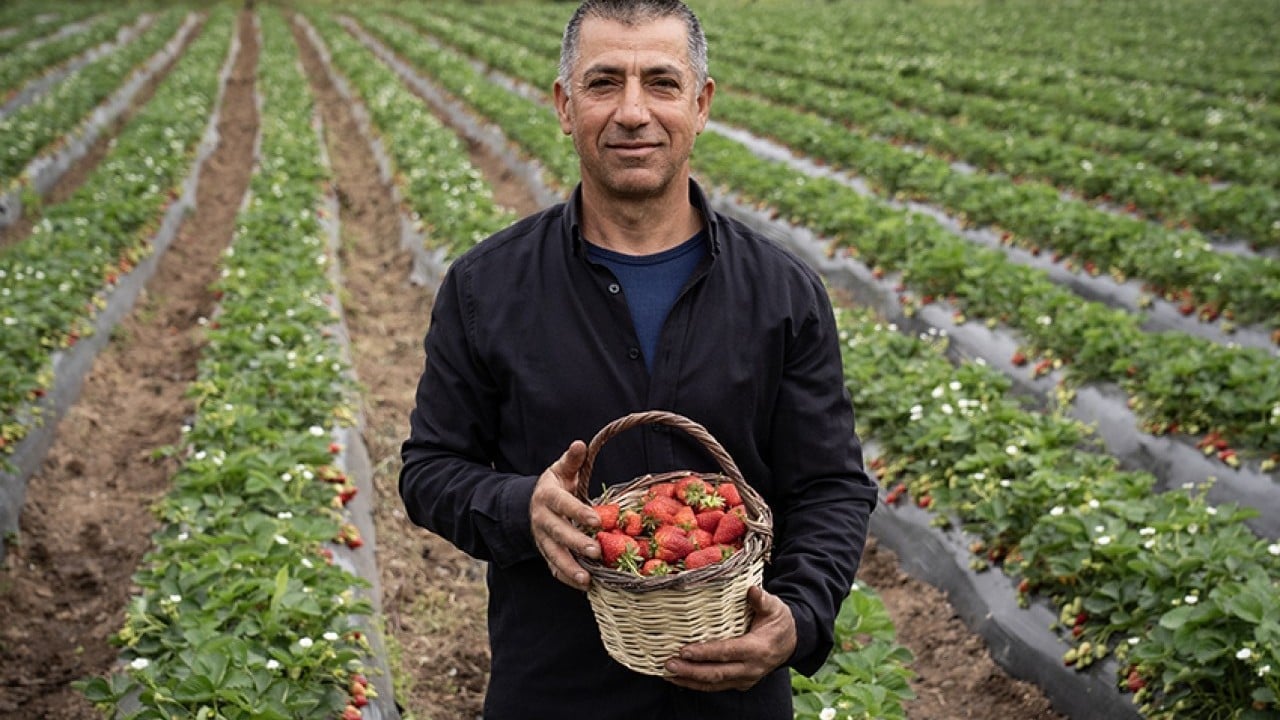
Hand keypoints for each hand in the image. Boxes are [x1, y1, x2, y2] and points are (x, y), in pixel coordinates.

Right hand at [530, 440, 600, 590]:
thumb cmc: (554, 486)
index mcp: (547, 497)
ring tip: (587, 579)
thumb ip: (572, 460)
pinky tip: (584, 585)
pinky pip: (554, 568)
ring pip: (553, 555)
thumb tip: (580, 443)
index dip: (579, 512)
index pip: (563, 504)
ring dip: (569, 568)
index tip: (597, 520)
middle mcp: (542, 519)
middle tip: (596, 551)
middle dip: (576, 543)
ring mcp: (542, 539)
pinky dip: (566, 578)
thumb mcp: (560, 470)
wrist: (530, 505)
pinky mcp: (545, 552)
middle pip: (558, 533)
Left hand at [663, 586, 796, 691]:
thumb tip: (752, 590)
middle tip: (669, 664)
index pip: (727, 652)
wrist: (791, 642)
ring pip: (714, 684)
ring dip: (690, 680)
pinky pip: (716, 686)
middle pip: (717, 673)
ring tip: (668, 673)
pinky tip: (680, 678)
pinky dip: (697, 684)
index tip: (685, 650)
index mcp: (757, 649)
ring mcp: (745, 679)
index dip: (705, 653)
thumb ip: (762, 600)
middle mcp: (751, 668)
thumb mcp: (775, 607)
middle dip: (691, 670)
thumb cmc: (779, 621)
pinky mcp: (740, 683)